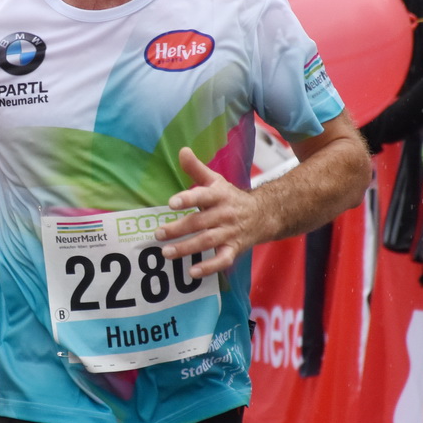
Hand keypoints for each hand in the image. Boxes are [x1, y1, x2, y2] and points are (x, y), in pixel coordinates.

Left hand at [157, 147, 266, 278]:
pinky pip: (222, 260)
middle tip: (158, 233)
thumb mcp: (216, 181)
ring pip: (207, 241)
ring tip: (166, 252)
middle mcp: (224, 214)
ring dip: (187, 248)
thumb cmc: (231, 197)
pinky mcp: (233, 249)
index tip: (171, 203)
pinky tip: (192, 272)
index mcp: (219, 196)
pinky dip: (209, 267)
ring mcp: (229, 233)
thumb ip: (197, 169)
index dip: (188, 199)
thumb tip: (182, 150)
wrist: (264, 215)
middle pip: (200, 222)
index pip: (203, 196)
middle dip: (178, 228)